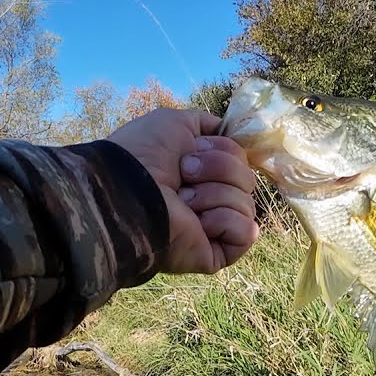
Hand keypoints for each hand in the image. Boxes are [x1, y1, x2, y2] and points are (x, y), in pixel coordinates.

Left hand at [108, 108, 258, 274]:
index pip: (240, 159)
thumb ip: (203, 124)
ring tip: (183, 200)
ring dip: (215, 194)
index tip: (197, 148)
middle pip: (247, 179)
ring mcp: (213, 228)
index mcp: (201, 174)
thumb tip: (225, 129)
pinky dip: (225, 220)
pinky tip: (199, 222)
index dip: (224, 149)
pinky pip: (247, 232)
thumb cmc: (143, 155)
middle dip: (219, 169)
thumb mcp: (173, 123)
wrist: (128, 191)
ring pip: (247, 203)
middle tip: (184, 175)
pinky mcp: (217, 253)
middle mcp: (209, 200)